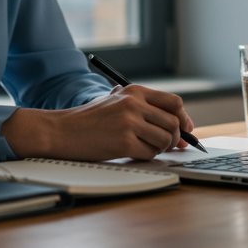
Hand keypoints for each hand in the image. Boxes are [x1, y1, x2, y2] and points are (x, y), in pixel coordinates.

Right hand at [0, 85, 195, 160]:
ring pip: (164, 140)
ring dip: (160, 148)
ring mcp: (129, 123)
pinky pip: (150, 153)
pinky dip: (146, 156)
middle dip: (175, 138)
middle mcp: (134, 104)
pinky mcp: (124, 142)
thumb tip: (177, 121)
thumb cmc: (89, 119)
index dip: (184, 118)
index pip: (174, 102)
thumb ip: (142, 104)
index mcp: (135, 91)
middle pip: (173, 123)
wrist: (62, 131)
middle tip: (169, 145)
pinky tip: (132, 152)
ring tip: (144, 147)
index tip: (186, 129)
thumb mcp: (115, 100)